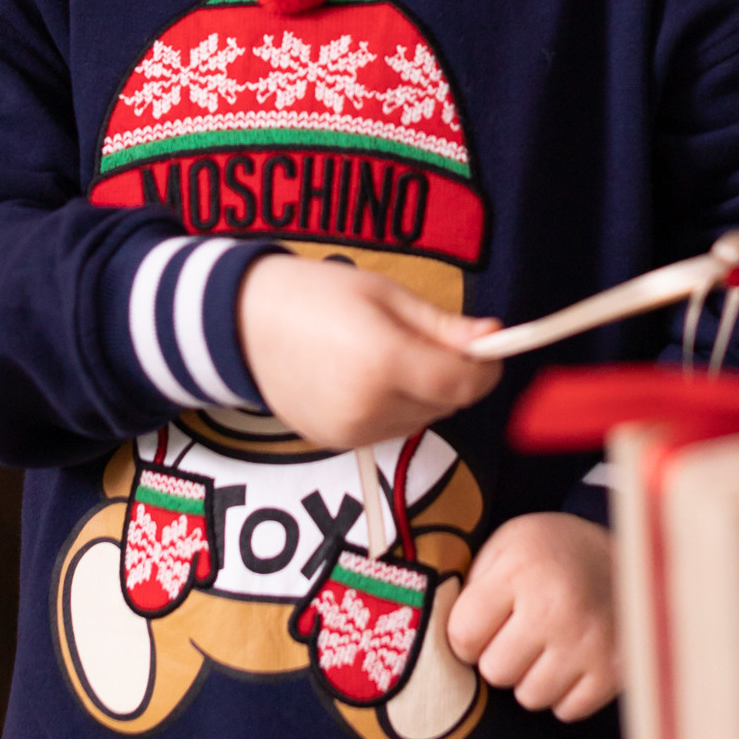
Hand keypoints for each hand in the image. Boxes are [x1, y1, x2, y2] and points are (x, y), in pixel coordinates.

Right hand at [237, 251, 501, 448]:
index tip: (488, 346)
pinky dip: (395, 407)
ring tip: (387, 354)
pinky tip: (366, 376)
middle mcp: (369, 407)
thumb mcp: (386, 294)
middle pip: (446, 403)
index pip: (464, 384)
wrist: (245, 323)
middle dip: (452, 375)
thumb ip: (442, 325)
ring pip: (422, 419)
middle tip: (426, 338)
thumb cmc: (317, 295)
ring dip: (424, 393)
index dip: (486, 367)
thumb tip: (494, 338)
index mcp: (384, 361)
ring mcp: (351, 432)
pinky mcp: (337, 443)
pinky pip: (391, 429)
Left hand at [446, 510, 617, 720]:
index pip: (462, 636)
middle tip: (520, 632)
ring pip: (530, 696)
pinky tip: (573, 659)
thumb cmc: (554, 554)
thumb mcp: (508, 546)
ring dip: (532, 677)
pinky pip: (567, 710)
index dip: (467, 635)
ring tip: (548, 645)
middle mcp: (557, 608)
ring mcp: (589, 643)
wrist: (633, 556)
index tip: (484, 623)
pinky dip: (565, 692)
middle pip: (494, 671)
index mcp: (522, 569)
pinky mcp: (615, 671)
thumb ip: (471, 585)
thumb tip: (434, 637)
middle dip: (500, 656)